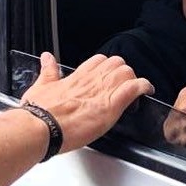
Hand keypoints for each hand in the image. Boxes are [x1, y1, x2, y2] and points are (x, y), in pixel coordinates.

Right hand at [21, 52, 152, 152]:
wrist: (41, 127)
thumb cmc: (39, 112)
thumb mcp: (41, 86)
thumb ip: (48, 71)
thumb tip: (47, 58)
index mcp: (77, 77)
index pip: (99, 61)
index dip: (107, 67)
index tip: (108, 77)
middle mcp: (91, 81)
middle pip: (116, 63)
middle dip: (122, 73)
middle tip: (122, 86)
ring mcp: (102, 92)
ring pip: (127, 72)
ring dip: (133, 80)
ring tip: (134, 91)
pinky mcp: (110, 106)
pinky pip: (134, 88)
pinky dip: (144, 87)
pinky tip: (147, 91)